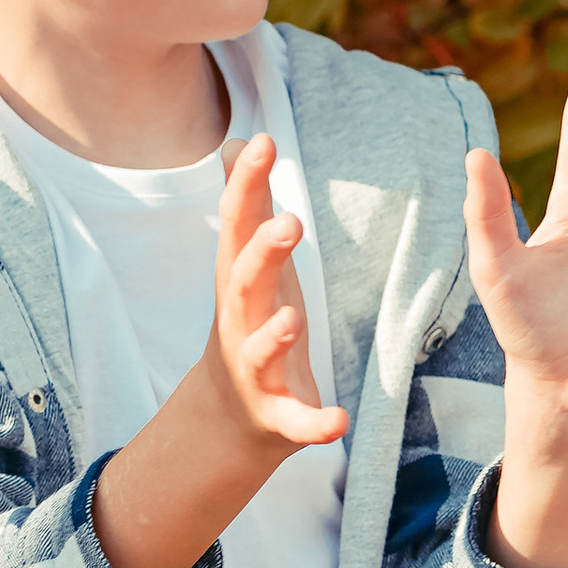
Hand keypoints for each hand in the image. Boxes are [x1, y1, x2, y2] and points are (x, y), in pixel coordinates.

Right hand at [199, 132, 348, 454]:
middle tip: (289, 222)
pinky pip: (296, 421)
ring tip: (292, 319)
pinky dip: (314, 424)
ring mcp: (255, 370)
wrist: (229, 416)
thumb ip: (245, 205)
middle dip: (263, 254)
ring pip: (259, 351)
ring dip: (274, 335)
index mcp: (239, 281)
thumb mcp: (245, 262)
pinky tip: (338, 423)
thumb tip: (236, 144)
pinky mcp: (277, 415)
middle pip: (244, 282)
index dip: (246, 186)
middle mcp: (240, 322)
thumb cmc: (248, 322)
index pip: (237, 226)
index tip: (262, 143)